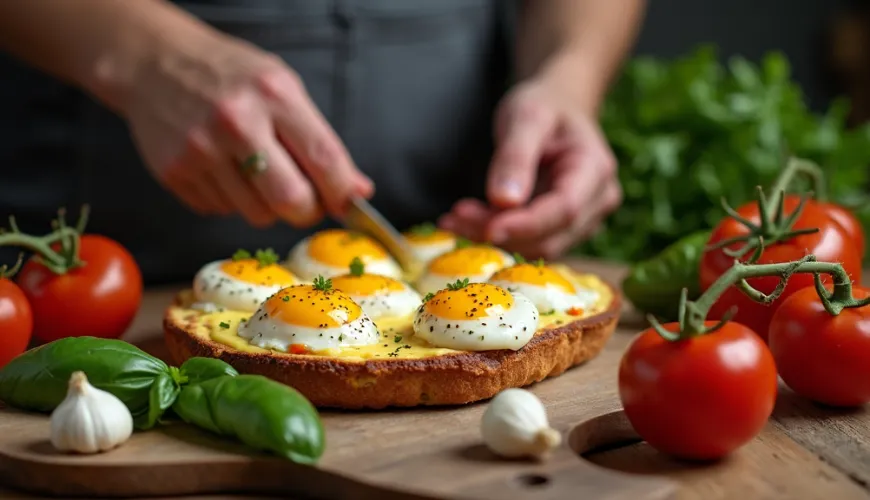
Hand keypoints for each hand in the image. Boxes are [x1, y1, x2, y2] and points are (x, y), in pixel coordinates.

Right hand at [124, 32, 371, 226]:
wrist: (153, 63)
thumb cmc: (228, 75)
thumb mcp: (282, 89)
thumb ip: (320, 141)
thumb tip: (356, 191)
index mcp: (273, 95)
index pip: (324, 159)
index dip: (343, 192)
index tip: (349, 204)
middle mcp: (237, 122)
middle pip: (291, 199)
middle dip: (307, 210)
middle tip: (305, 201)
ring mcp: (202, 150)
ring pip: (257, 214)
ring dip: (267, 205)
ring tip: (255, 173)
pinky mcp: (175, 173)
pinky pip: (222, 211)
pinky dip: (231, 200)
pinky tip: (222, 169)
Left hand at [439, 76, 621, 258]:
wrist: (558, 107)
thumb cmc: (545, 106)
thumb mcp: (526, 117)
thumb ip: (515, 157)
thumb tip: (503, 201)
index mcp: (595, 169)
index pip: (565, 209)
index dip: (526, 225)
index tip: (487, 228)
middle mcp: (598, 200)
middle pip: (551, 235)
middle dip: (501, 232)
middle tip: (453, 218)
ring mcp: (585, 218)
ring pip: (539, 246)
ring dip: (494, 237)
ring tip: (455, 219)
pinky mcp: (563, 227)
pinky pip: (532, 242)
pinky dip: (499, 236)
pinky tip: (468, 222)